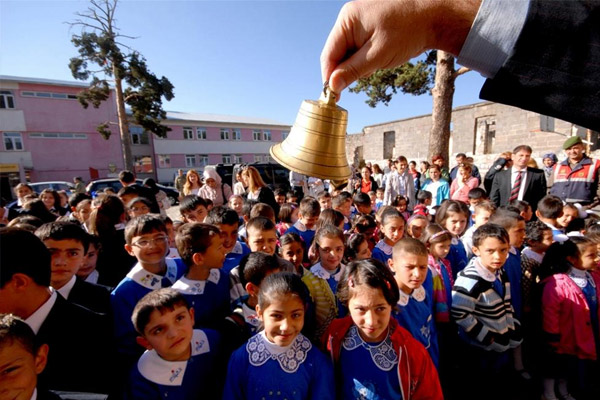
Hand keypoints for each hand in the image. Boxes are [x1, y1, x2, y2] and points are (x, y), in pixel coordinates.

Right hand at [320, 0, 480, 94]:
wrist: (435, 17)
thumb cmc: (409, 31)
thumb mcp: (378, 55)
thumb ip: (352, 71)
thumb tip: (331, 86)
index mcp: (348, 20)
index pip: (329, 54)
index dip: (330, 77)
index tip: (333, 96)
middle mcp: (350, 18)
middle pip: (337, 54)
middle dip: (349, 70)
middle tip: (367, 76)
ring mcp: (360, 22)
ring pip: (349, 54)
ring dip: (360, 65)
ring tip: (381, 60)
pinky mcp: (369, 28)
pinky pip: (360, 49)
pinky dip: (367, 59)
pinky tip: (383, 56)